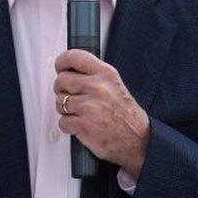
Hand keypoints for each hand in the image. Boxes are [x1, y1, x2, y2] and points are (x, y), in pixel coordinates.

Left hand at [53, 49, 149, 178]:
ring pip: (59, 102)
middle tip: (70, 96)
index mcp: (106, 74)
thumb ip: (93, 75)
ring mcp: (90, 106)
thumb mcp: (115, 85)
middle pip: (62, 80)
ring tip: (80, 113)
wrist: (138, 140)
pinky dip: (68, 125)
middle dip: (62, 89)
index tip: (60, 67)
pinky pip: (62, 121)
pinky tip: (80, 125)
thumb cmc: (126, 115)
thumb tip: (70, 70)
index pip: (74, 57)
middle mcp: (98, 87)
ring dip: (65, 109)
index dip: (62, 62)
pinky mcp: (84, 125)